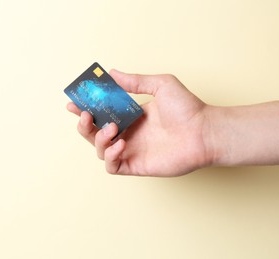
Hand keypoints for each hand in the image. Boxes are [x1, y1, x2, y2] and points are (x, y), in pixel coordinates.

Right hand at [67, 69, 213, 176]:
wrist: (204, 131)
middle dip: (84, 124)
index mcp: (131, 115)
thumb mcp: (160, 85)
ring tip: (113, 128)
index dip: (85, 108)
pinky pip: (112, 165)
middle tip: (85, 114)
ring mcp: (131, 150)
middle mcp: (128, 132)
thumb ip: (135, 81)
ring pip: (99, 149)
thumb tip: (112, 72)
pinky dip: (109, 155)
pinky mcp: (136, 165)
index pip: (101, 112)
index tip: (74, 101)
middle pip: (94, 132)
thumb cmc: (187, 108)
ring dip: (98, 138)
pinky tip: (120, 144)